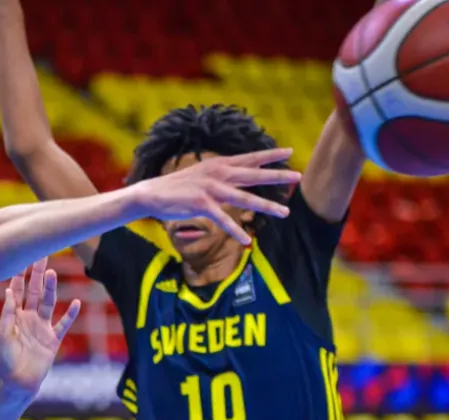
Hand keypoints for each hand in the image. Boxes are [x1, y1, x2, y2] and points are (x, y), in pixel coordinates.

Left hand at [0, 258, 80, 397]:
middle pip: (35, 292)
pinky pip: (63, 324)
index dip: (20, 275)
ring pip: (48, 303)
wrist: (18, 382)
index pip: (18, 291)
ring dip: (51, 289)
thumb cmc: (6, 360)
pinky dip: (70, 314)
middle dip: (38, 274)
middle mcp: (29, 318)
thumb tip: (8, 290)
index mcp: (14, 316)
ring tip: (52, 273)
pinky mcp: (53, 340)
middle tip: (42, 256)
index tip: (23, 258)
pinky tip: (76, 302)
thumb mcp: (3, 335)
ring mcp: (42, 328)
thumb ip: (7, 313)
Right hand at [128, 147, 302, 244]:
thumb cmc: (177, 186)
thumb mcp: (201, 174)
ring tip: (284, 212)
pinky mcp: (201, 205)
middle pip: (253, 175)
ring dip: (266, 207)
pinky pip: (223, 220)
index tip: (289, 151)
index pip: (249, 158)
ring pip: (244, 198)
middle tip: (297, 176)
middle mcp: (217, 173)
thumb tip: (237, 177)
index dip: (269, 155)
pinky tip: (247, 239)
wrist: (152, 194)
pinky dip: (235, 230)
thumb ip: (220, 175)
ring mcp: (210, 189)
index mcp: (218, 164)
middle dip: (276, 176)